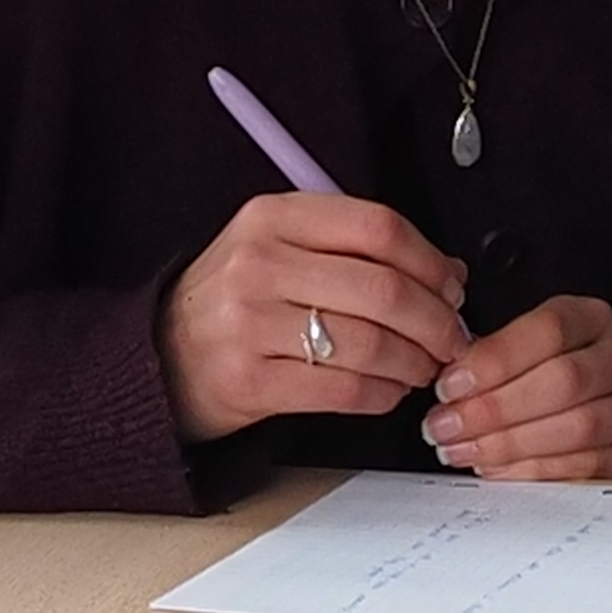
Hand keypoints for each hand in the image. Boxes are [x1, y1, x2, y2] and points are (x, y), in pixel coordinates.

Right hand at [161, 192, 473, 443]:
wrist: (159, 359)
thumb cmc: (234, 303)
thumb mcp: (280, 250)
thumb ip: (356, 251)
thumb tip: (446, 272)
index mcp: (272, 218)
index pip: (378, 228)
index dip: (431, 261)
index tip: (452, 286)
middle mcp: (258, 264)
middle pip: (383, 289)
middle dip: (437, 321)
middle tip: (452, 339)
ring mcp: (249, 324)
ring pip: (370, 343)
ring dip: (415, 363)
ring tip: (422, 368)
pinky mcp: (250, 382)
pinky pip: (345, 390)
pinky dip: (384, 395)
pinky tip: (389, 392)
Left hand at [425, 295, 611, 482]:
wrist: (603, 433)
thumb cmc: (546, 392)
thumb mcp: (518, 362)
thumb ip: (489, 363)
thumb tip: (449, 384)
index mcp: (595, 320)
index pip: (550, 328)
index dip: (495, 359)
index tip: (449, 386)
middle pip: (565, 379)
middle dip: (495, 409)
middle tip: (448, 428)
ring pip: (581, 427)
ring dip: (512, 444)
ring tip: (466, 452)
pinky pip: (597, 469)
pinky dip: (542, 473)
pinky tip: (503, 472)